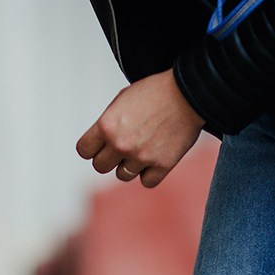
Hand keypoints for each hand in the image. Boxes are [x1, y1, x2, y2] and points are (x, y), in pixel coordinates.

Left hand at [76, 70, 205, 187]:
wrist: (190, 92)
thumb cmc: (155, 92)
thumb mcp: (122, 100)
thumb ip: (107, 124)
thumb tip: (98, 143)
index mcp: (107, 125)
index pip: (84, 151)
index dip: (92, 147)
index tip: (100, 143)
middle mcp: (120, 144)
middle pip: (100, 166)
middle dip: (109, 157)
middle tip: (123, 145)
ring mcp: (141, 156)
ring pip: (123, 175)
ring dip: (129, 165)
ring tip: (142, 147)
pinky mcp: (162, 165)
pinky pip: (146, 181)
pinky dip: (150, 173)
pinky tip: (156, 156)